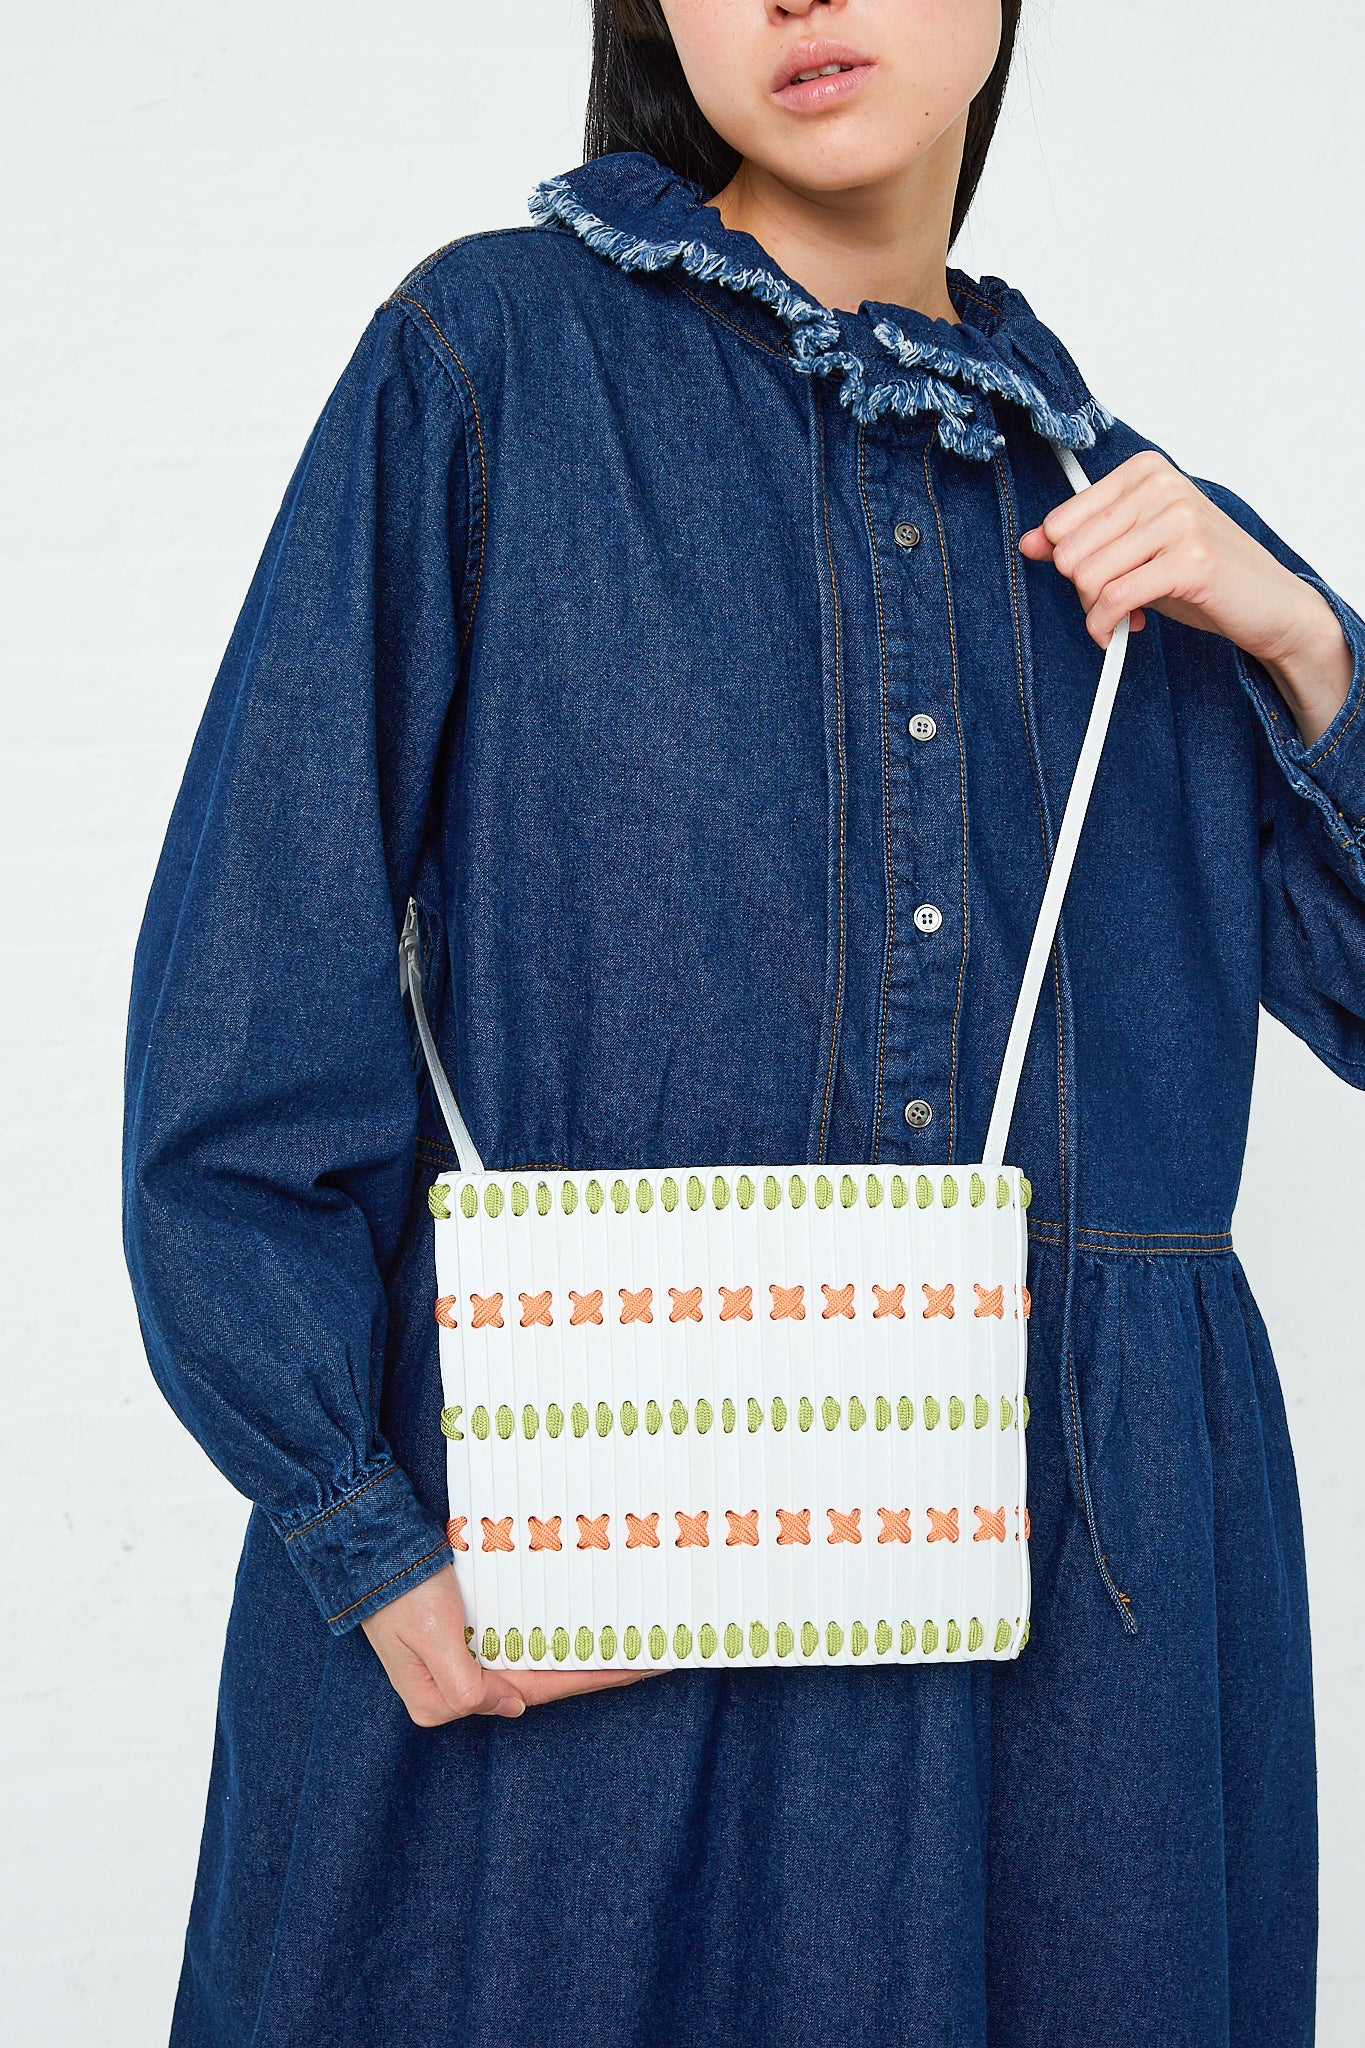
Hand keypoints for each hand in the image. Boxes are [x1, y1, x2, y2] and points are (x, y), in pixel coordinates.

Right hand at [361, 1567, 655, 1723]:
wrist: (365, 1547)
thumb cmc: (398, 1591)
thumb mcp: (430, 1638)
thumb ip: (467, 1683)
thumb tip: (513, 1704)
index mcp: (446, 1699)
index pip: (536, 1691)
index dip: (590, 1679)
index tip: (636, 1667)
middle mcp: (459, 1685)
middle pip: (543, 1679)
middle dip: (595, 1670)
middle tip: (649, 1657)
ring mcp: (464, 1658)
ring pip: (537, 1660)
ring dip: (580, 1653)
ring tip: (629, 1644)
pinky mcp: (466, 1633)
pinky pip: (522, 1639)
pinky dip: (555, 1635)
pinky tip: (582, 1629)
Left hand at [1020, 450, 1352, 744]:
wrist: (1269, 603)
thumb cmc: (1201, 574)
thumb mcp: (1134, 549)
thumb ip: (1082, 541)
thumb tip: (1028, 543)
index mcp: (1145, 471)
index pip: (1061, 521)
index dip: (1071, 562)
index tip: (1100, 576)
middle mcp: (1162, 486)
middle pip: (1070, 551)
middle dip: (1084, 590)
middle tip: (1116, 601)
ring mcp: (1178, 520)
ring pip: (1088, 577)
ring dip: (1097, 612)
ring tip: (1127, 614)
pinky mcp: (1189, 560)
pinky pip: (1114, 600)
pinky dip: (1107, 627)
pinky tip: (1126, 629)